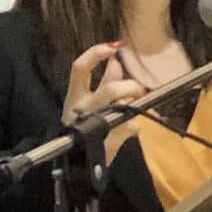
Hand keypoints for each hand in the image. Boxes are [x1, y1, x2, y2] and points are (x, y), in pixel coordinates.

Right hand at [62, 42, 145, 164]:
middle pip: (111, 89)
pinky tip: (129, 130)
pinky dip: (135, 126)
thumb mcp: (91, 103)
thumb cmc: (84, 129)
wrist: (78, 164)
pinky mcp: (109, 141)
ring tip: (133, 110)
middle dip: (129, 87)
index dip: (96, 54)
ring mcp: (94, 125)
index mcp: (74, 97)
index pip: (79, 68)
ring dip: (134, 106)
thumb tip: (116, 61)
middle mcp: (81, 109)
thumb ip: (104, 82)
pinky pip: (132, 126)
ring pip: (123, 107)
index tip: (114, 47)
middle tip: (138, 89)